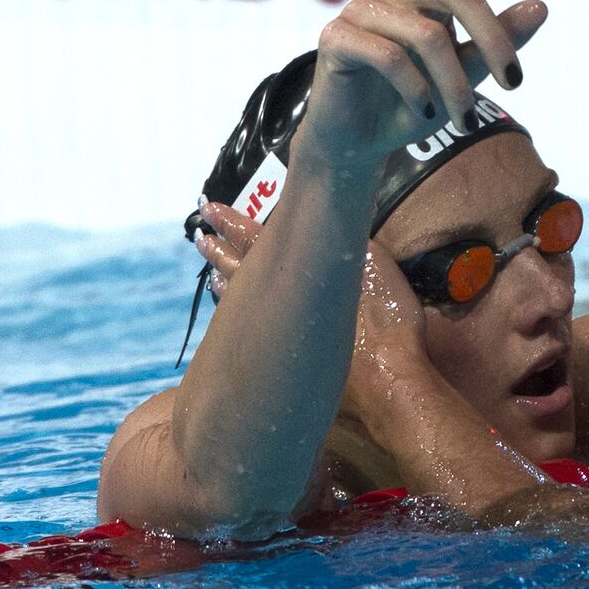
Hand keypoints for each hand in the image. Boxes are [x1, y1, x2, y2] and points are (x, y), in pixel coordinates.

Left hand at [195, 201, 436, 429]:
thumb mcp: (377, 265)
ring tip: (208, 269)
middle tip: (199, 235)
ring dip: (222, 278)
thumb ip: (351, 244)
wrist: (389, 380)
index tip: (209, 208)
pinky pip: (242, 325)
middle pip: (239, 265)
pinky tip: (226, 307)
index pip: (255, 237)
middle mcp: (279, 297)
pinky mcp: (281, 354)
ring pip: (236, 297)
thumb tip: (338, 219)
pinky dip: (231, 309)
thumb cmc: (386, 322)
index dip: (232, 222)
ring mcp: (275, 330)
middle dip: (220, 249)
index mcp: (300, 269)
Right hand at [297, 0, 548, 169]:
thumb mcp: (467, 75)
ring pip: (426, 36)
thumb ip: (497, 42)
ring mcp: (358, 10)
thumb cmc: (415, 104)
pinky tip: (425, 114)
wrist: (362, 144)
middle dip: (494, 36)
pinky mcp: (334, 39)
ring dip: (453, 84)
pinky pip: (388, 56)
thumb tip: (542, 6)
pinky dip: (416, 90)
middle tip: (516, 83)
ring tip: (460, 118)